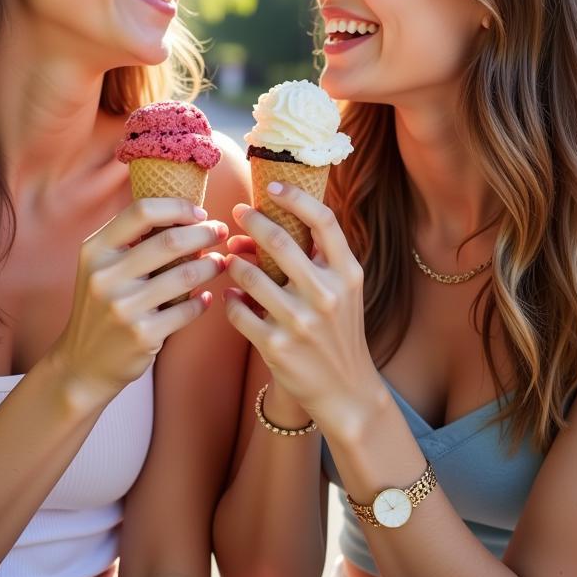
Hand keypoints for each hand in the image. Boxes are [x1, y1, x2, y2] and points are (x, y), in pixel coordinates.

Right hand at [51, 197, 227, 406]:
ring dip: (210, 266)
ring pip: (185, 275)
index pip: (140, 211)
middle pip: (170, 241)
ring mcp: (123, 307)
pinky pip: (188, 309)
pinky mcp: (142, 334)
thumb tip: (185, 215)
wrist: (83, 363)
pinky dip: (202, 301)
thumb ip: (131, 241)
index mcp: (95, 250)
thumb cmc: (102, 306)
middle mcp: (105, 276)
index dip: (177, 208)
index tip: (200, 213)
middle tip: (221, 232)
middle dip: (204, 233)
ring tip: (219, 263)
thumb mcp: (101, 267)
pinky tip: (205, 297)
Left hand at [222, 183, 379, 429]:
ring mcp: (301, 321)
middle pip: (279, 241)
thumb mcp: (346, 289)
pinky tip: (230, 297)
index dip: (296, 197)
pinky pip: (238, 311)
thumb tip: (275, 218)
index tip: (272, 186)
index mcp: (348, 274)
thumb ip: (322, 256)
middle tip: (238, 214)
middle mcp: (327, 294)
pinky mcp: (277, 346)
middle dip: (252, 222)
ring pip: (249, 276)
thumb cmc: (339, 331)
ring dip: (233, 264)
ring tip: (228, 259)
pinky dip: (230, 301)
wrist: (346, 390)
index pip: (324, 221)